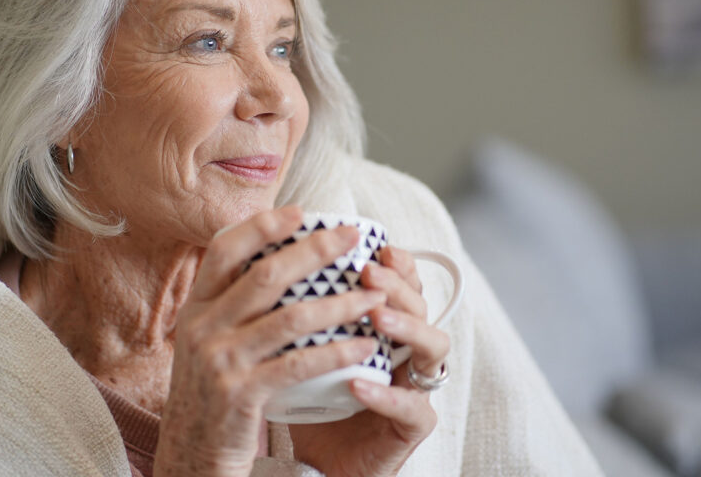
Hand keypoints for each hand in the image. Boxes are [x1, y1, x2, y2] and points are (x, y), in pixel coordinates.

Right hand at [154, 207, 386, 476]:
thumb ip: (231, 302)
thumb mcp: (207, 338)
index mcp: (196, 306)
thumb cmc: (212, 390)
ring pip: (290, 318)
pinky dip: (336, 352)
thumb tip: (278, 257)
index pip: (224, 249)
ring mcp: (220, 361)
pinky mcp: (241, 394)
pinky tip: (365, 346)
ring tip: (375, 294)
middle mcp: (202, 327)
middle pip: (266, 276)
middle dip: (315, 251)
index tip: (300, 212)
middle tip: (353, 236)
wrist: (191, 451)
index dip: (262, 226)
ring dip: (340, 302)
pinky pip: (299, 364)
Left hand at [289, 246, 448, 476]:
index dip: (397, 263)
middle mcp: (408, 350)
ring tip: (375, 316)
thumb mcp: (301, 346)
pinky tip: (359, 384)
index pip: (403, 284)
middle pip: (422, 305)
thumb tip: (267, 259)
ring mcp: (416, 387)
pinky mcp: (413, 427)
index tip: (376, 245)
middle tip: (369, 272)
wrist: (314, 462)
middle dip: (398, 285)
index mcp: (386, 326)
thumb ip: (299, 308)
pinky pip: (412, 408)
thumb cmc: (308, 397)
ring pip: (433, 347)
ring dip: (406, 326)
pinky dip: (386, 394)